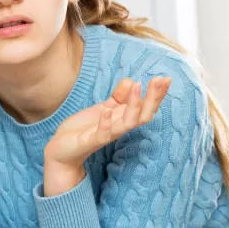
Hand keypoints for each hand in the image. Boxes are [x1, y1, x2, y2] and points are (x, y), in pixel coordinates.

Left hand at [45, 77, 171, 168]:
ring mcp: (106, 135)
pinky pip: (102, 134)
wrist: (62, 149)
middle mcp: (119, 128)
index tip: (166, 78)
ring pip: (127, 123)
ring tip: (137, 86)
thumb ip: (117, 97)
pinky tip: (107, 110)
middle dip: (153, 98)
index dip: (157, 95)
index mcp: (123, 119)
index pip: (146, 107)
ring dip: (134, 105)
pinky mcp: (91, 141)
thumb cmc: (84, 129)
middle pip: (144, 115)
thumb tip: (131, 80)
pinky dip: (106, 123)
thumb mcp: (103, 108)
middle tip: (159, 80)